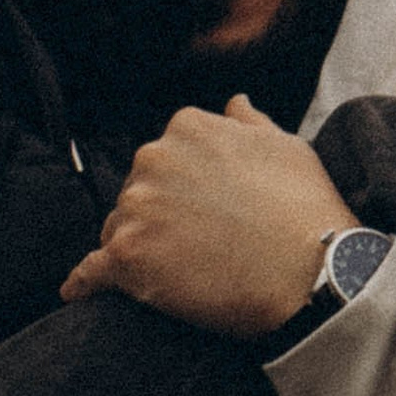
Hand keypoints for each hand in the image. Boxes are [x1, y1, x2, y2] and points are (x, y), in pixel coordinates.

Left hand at [61, 98, 359, 335]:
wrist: (315, 273)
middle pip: (135, 194)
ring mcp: (137, 208)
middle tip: (194, 250)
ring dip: (136, 251)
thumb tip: (233, 103)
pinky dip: (83, 283)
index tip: (201, 215)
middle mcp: (153, 158)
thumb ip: (248, 124)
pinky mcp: (127, 258)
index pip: (163, 159)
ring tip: (175, 277)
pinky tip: (79, 292)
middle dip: (156, 219)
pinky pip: (89, 272)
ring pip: (117, 231)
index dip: (180, 192)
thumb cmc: (306, 210)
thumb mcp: (285, 147)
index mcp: (186, 128)